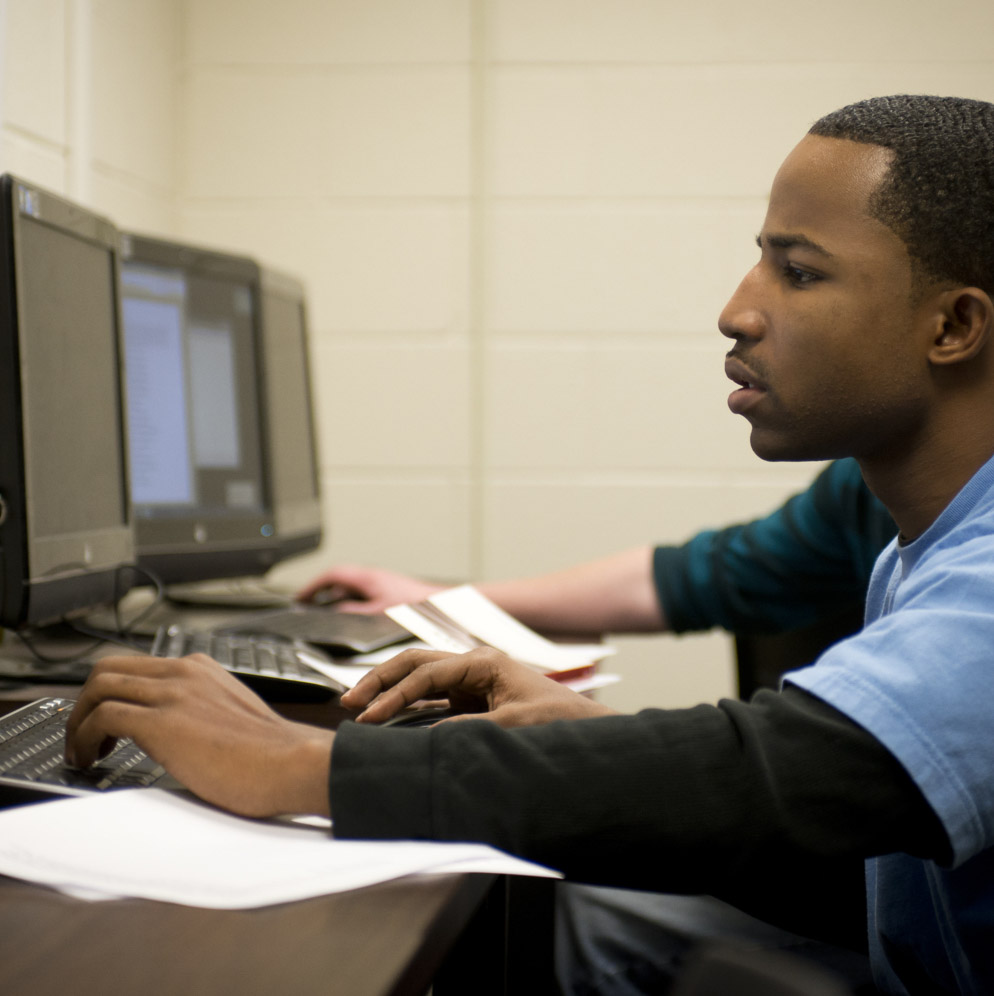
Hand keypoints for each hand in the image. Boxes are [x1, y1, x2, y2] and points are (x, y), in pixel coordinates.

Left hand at [65, 655, 333, 817]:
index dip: (109, 693)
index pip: (137, 666)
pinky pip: (104, 717)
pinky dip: (85, 739)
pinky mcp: (165, 722)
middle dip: (83, 703)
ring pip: (99, 687)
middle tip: (82, 736)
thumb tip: (176, 733)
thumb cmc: (272, 754)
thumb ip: (202, 710)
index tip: (100, 721)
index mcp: (202, 669)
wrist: (293, 764)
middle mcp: (186, 672)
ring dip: (78, 722)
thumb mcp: (232, 715)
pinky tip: (92, 760)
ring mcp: (174, 693)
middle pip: (108, 668)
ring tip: (81, 753)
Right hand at [295, 564, 444, 613]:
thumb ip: (353, 612)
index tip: (300, 598)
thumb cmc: (412, 606)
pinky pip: (358, 589)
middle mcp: (371, 576)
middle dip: (319, 589)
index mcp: (366, 578)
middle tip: (305, 602)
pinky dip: (347, 597)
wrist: (437, 603)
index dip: (313, 586)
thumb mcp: (376, 613)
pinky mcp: (384, 587)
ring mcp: (377, 580)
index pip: (332, 576)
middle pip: (337, 578)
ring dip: (333, 593)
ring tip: (320, 608)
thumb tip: (335, 612)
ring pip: (348, 584)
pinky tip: (346, 611)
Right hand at [341, 646, 616, 727]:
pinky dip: (408, 708)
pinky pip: (432, 699)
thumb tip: (428, 738)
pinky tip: (388, 721)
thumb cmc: (560, 719)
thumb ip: (471, 730)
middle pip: (415, 664)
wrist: (585, 727)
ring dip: (390, 691)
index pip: (426, 674)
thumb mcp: (515, 725)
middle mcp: (473, 666)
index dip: (394, 695)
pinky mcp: (472, 699)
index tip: (370, 717)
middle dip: (380, 680)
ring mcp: (471, 681)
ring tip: (359, 708)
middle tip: (349, 702)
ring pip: (420, 678)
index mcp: (483, 662)